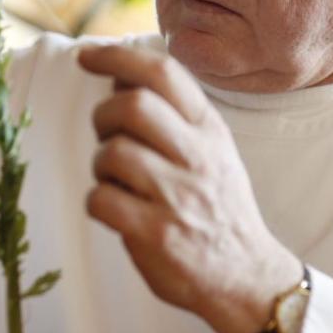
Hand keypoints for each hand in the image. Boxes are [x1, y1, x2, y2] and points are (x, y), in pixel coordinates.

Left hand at [78, 43, 302, 332]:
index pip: (163, 74)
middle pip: (133, 105)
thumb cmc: (217, 206)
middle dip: (104, 115)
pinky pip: (101, 199)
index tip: (86, 56)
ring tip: (118, 181)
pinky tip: (117, 209)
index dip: (117, 56)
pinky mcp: (156, 234)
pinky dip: (98, 200)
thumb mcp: (212, 150)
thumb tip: (119, 74)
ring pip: (112, 153)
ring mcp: (178, 196)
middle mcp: (198, 157)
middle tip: (108, 136)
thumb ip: (173, 114)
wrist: (247, 276)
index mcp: (209, 130)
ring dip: (101, 164)